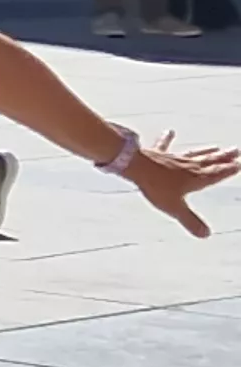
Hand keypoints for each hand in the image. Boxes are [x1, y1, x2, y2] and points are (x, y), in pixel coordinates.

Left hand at [124, 135, 240, 236]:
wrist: (136, 167)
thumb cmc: (156, 186)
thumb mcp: (175, 208)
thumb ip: (190, 221)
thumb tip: (205, 234)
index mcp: (196, 178)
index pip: (216, 174)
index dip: (228, 170)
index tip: (239, 164)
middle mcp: (187, 166)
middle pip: (209, 161)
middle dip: (224, 157)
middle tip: (236, 150)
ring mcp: (172, 158)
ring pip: (193, 154)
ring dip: (205, 151)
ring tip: (216, 147)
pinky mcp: (157, 153)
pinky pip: (164, 145)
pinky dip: (168, 139)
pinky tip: (170, 131)